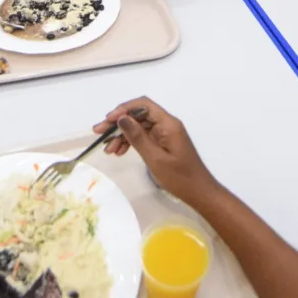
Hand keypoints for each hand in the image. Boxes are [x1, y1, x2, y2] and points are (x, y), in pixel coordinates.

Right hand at [94, 97, 218, 202]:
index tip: (108, 120)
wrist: (199, 192)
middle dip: (118, 123)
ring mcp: (165, 134)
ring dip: (122, 135)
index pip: (143, 106)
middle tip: (99, 133)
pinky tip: (119, 152)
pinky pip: (143, 137)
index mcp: (168, 124)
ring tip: (108, 149)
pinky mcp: (163, 143)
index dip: (124, 109)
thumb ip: (138, 137)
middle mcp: (166, 125)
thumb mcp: (155, 158)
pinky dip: (131, 143)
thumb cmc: (179, 177)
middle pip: (139, 116)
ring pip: (139, 127)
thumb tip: (122, 118)